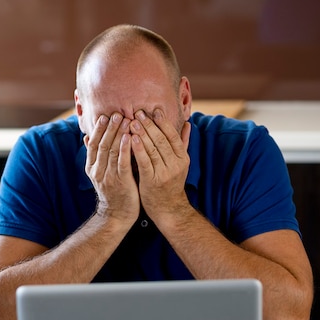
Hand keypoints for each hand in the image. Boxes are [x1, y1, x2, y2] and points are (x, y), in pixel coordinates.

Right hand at [84, 112, 139, 226]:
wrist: (117, 216)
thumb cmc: (114, 191)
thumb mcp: (101, 173)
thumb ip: (96, 156)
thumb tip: (86, 136)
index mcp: (92, 167)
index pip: (93, 144)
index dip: (99, 129)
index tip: (105, 115)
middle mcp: (98, 170)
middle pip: (102, 144)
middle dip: (110, 128)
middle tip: (117, 113)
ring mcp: (108, 177)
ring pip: (112, 151)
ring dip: (118, 134)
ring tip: (125, 120)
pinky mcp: (121, 182)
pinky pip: (122, 163)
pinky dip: (125, 149)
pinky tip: (130, 137)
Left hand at [129, 108, 191, 223]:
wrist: (168, 209)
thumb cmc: (171, 183)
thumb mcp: (181, 163)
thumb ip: (183, 143)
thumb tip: (188, 124)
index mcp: (183, 158)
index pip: (173, 136)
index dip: (163, 122)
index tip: (154, 110)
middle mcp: (175, 165)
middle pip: (162, 140)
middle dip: (149, 125)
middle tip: (138, 112)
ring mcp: (164, 173)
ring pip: (152, 149)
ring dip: (142, 133)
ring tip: (131, 121)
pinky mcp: (152, 181)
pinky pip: (145, 162)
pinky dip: (138, 149)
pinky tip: (131, 139)